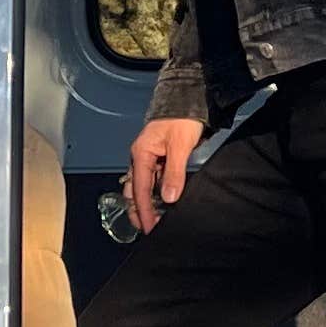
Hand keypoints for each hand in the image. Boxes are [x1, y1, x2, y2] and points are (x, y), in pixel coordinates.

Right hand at [126, 116, 203, 232]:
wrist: (189, 97)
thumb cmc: (183, 118)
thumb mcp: (180, 146)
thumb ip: (174, 173)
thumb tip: (168, 198)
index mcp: (141, 154)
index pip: (140, 190)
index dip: (144, 211)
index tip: (150, 229)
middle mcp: (141, 157)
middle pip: (136, 190)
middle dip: (139, 210)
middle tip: (149, 230)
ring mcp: (150, 156)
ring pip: (144, 186)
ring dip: (148, 203)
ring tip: (156, 220)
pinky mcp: (160, 156)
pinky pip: (154, 179)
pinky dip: (156, 192)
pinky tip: (163, 202)